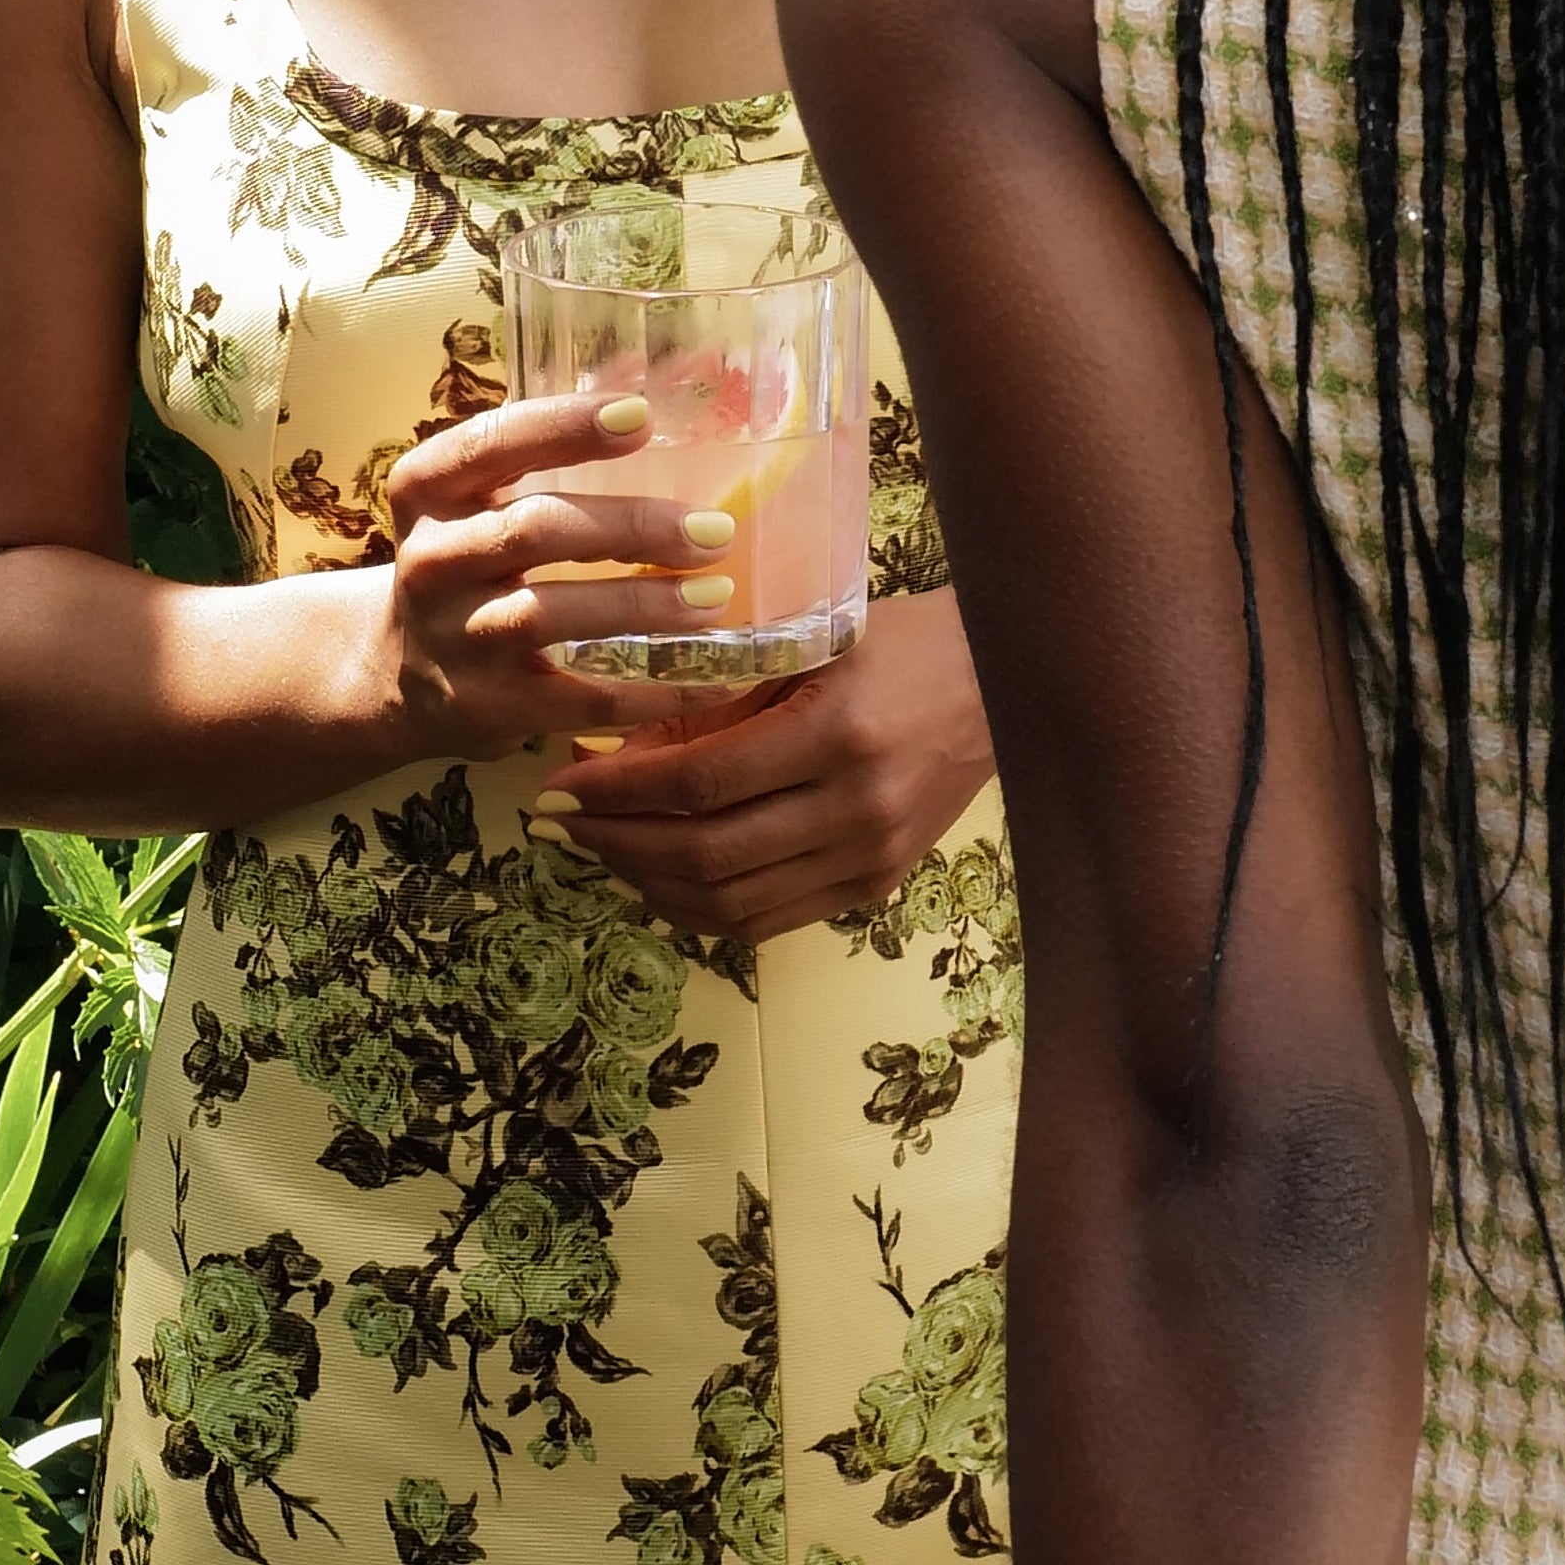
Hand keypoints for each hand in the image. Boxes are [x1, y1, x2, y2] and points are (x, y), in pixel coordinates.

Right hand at [384, 389, 748, 760]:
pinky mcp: (485, 705)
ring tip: (715, 597)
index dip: (564, 426)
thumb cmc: (469, 561)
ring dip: (642, 603)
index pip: (491, 443)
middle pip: (536, 529)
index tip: (641, 415)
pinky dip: (650, 692)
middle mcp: (433, 559)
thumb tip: (662, 405)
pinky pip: (579, 699)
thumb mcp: (475, 500)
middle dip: (634, 527)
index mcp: (430, 490)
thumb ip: (541, 457)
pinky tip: (709, 681)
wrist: (396, 669)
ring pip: (551, 614)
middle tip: (714, 530)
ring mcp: (455, 636)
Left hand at [529, 585, 994, 938]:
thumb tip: (620, 754)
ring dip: (647, 882)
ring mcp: (868, 857)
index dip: (618, 791)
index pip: (701, 781)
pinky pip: (766, 920)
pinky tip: (658, 879)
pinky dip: (699, 908)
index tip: (559, 783)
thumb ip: (720, 703)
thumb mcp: (809, 645)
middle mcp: (855, 807)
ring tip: (599, 849)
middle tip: (559, 822)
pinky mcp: (874, 887)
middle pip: (707, 852)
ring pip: (730, 901)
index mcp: (837, 733)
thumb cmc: (900, 644)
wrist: (1005, 687)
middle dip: (616, 842)